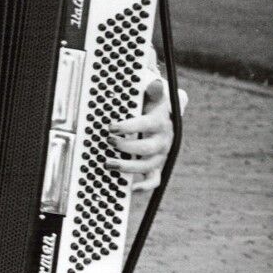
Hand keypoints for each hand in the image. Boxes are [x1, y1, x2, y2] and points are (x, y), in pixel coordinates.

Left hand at [112, 75, 183, 192]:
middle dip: (126, 147)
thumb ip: (154, 88)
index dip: (130, 127)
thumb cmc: (153, 102)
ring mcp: (160, 154)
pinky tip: (131, 188)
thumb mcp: (154, 92)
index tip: (112, 126)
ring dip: (128, 167)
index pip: (147, 125)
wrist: (163, 113)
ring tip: (108, 163)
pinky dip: (145, 186)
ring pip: (148, 165)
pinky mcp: (157, 164)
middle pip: (147, 148)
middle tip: (108, 141)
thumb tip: (156, 83)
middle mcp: (163, 140)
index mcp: (161, 121)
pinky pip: (155, 179)